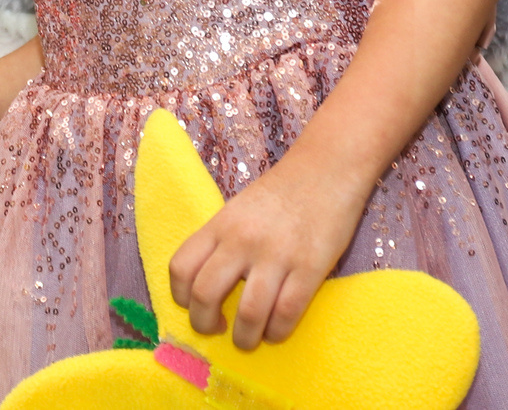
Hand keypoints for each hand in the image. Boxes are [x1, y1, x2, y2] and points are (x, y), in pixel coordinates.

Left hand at [169, 162, 364, 349]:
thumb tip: (207, 287)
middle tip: (217, 329)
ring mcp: (276, 254)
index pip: (181, 268)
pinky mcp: (310, 267)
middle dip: (204, 324)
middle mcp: (242, 239)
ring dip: (244, 338)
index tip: (193, 307)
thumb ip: (222, 242)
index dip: (180, 297)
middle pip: (205, 295)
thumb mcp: (238, 209)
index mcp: (220, 224)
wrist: (328, 167)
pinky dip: (276, 333)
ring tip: (247, 339)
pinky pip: (286, 314)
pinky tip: (275, 331)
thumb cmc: (282, 191)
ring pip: (247, 314)